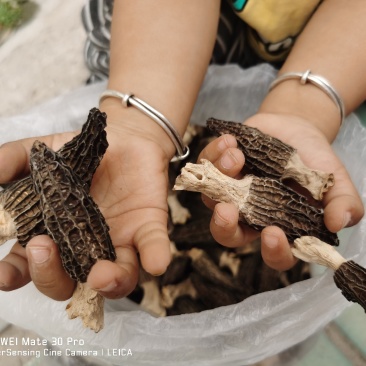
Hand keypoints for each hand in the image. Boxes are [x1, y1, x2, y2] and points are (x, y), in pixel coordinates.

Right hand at [0, 122, 172, 299]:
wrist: (125, 137)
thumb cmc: (80, 152)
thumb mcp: (41, 153)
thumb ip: (13, 161)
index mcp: (53, 234)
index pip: (28, 266)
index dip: (15, 275)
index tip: (4, 274)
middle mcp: (85, 247)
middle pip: (67, 282)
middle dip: (52, 276)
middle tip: (43, 247)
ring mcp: (118, 242)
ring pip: (116, 281)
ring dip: (108, 284)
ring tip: (99, 274)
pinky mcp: (147, 229)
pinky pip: (153, 250)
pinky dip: (155, 257)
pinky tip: (155, 263)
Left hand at [198, 113, 363, 270]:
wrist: (295, 127)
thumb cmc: (315, 160)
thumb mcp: (335, 180)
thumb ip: (343, 202)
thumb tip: (338, 223)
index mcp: (281, 225)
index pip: (276, 254)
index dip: (274, 252)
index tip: (273, 234)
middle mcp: (250, 214)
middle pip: (228, 235)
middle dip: (223, 226)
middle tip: (225, 210)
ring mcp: (231, 191)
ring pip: (211, 197)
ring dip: (220, 177)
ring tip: (237, 155)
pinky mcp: (218, 169)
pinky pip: (206, 167)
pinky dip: (213, 155)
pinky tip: (231, 142)